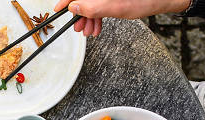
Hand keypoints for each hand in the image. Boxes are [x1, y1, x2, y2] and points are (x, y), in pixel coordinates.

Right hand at [53, 0, 191, 35]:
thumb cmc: (145, 0)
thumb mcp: (116, 7)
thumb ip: (93, 7)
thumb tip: (74, 7)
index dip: (66, 1)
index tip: (59, 10)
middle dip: (80, 14)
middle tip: (79, 28)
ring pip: (91, 3)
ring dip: (88, 17)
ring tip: (90, 30)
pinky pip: (99, 4)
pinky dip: (97, 15)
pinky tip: (98, 26)